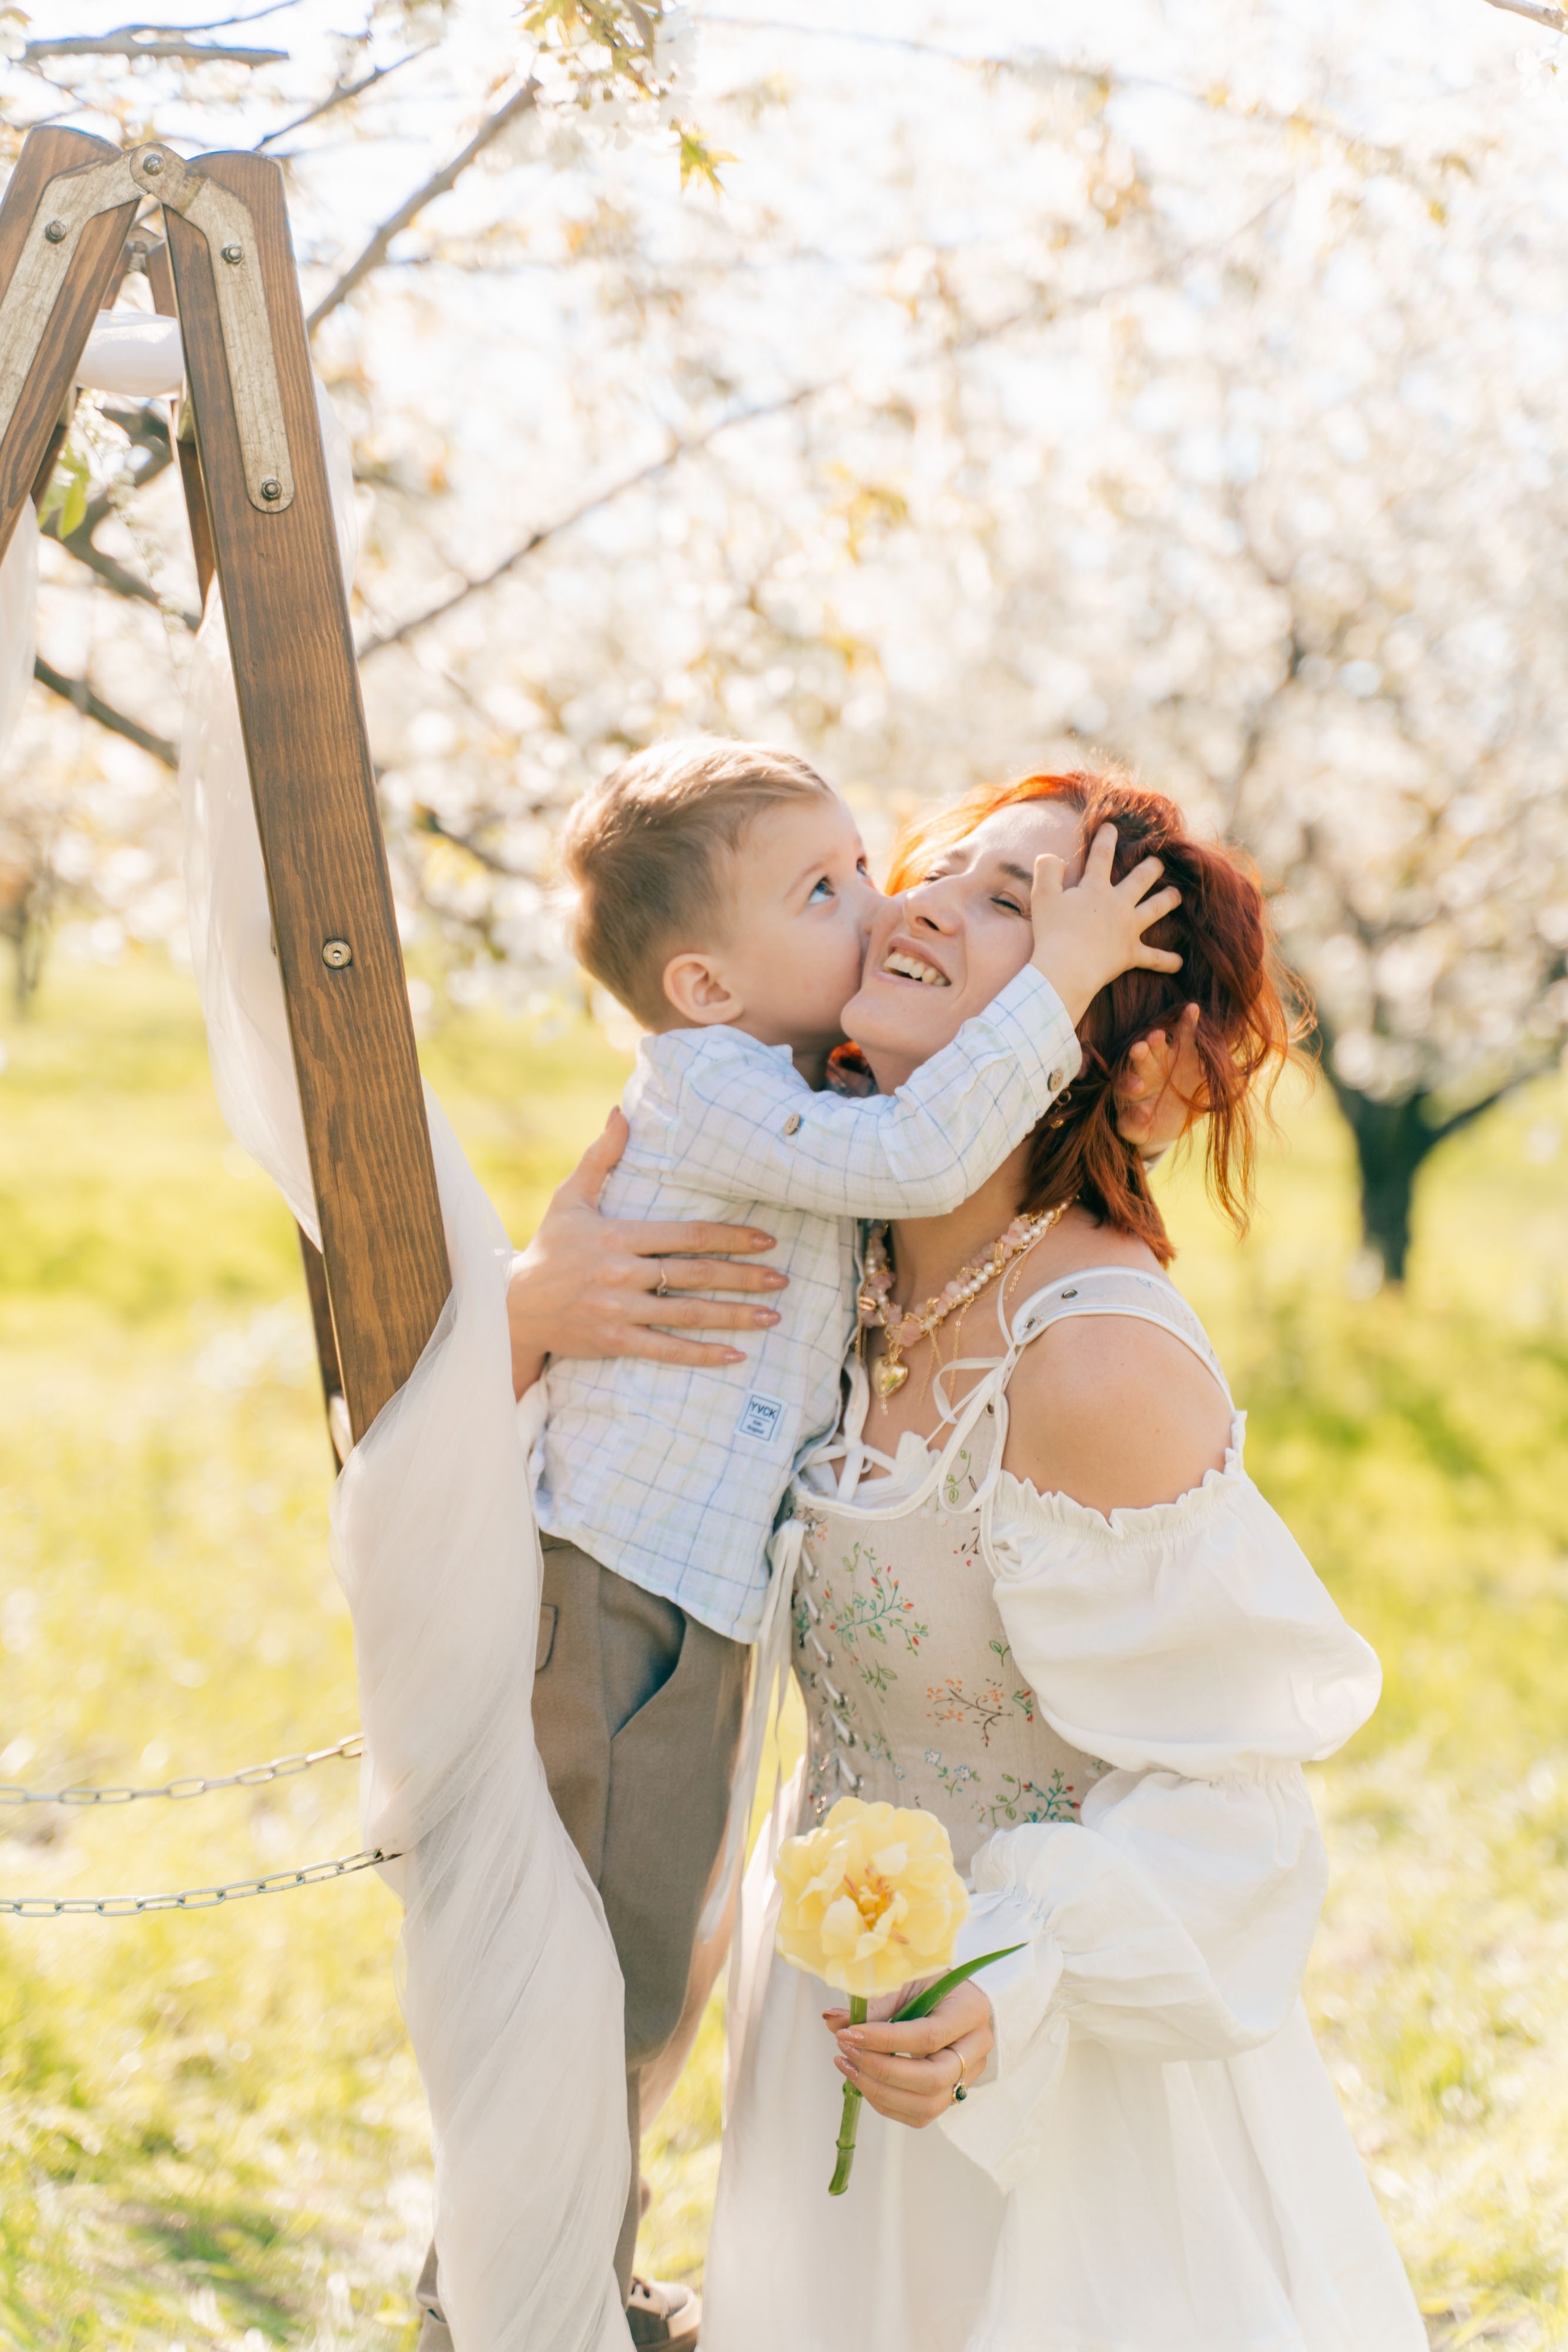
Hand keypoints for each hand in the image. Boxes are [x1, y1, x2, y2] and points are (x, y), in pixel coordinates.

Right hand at [506, 1108, 787, 1397]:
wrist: (511, 1308)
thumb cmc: (548, 1248)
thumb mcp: (569, 1198)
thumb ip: (600, 1157)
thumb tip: (621, 1111)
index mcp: (618, 1236)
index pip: (687, 1234)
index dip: (731, 1236)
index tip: (767, 1238)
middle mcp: (622, 1274)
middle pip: (696, 1274)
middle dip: (744, 1277)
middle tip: (782, 1280)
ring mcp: (619, 1311)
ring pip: (687, 1314)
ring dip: (734, 1316)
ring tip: (772, 1317)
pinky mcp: (614, 1342)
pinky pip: (665, 1349)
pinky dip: (701, 1354)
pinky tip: (734, 1355)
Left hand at [822, 1977, 993, 2129]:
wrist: (951, 1996)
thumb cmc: (927, 1982)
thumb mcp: (905, 1981)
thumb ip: (874, 2003)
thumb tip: (833, 2021)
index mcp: (970, 2011)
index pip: (928, 2036)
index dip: (885, 2040)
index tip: (849, 2033)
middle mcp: (976, 2048)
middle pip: (931, 2079)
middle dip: (882, 2071)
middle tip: (846, 2050)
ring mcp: (968, 2077)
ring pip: (927, 2106)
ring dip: (879, 2091)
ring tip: (848, 2065)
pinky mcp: (951, 2094)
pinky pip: (920, 2115)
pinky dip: (885, 2102)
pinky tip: (862, 2080)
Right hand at [1030, 822, 1181, 1024]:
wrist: (1068, 967)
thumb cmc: (1053, 932)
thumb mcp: (1042, 897)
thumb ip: (1047, 871)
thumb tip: (1051, 857)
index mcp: (1095, 889)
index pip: (1101, 857)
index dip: (1106, 839)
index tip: (1111, 827)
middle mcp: (1118, 904)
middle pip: (1140, 880)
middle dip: (1150, 868)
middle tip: (1158, 862)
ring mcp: (1128, 928)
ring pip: (1154, 909)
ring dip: (1167, 901)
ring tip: (1177, 895)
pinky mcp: (1131, 954)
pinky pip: (1154, 958)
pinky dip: (1167, 961)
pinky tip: (1179, 962)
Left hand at [1116, 1001, 1203, 1158]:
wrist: (1174, 1120)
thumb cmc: (1150, 1126)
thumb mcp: (1139, 1133)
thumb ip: (1133, 1126)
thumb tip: (1139, 1113)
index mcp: (1131, 1088)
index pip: (1125, 1084)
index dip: (1129, 1085)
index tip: (1137, 1088)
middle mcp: (1145, 1069)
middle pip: (1140, 1060)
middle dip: (1139, 1055)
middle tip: (1138, 1049)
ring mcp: (1164, 1058)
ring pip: (1158, 1045)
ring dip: (1157, 1039)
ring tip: (1157, 1035)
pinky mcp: (1186, 1052)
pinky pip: (1186, 1034)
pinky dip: (1189, 1022)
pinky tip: (1192, 1009)